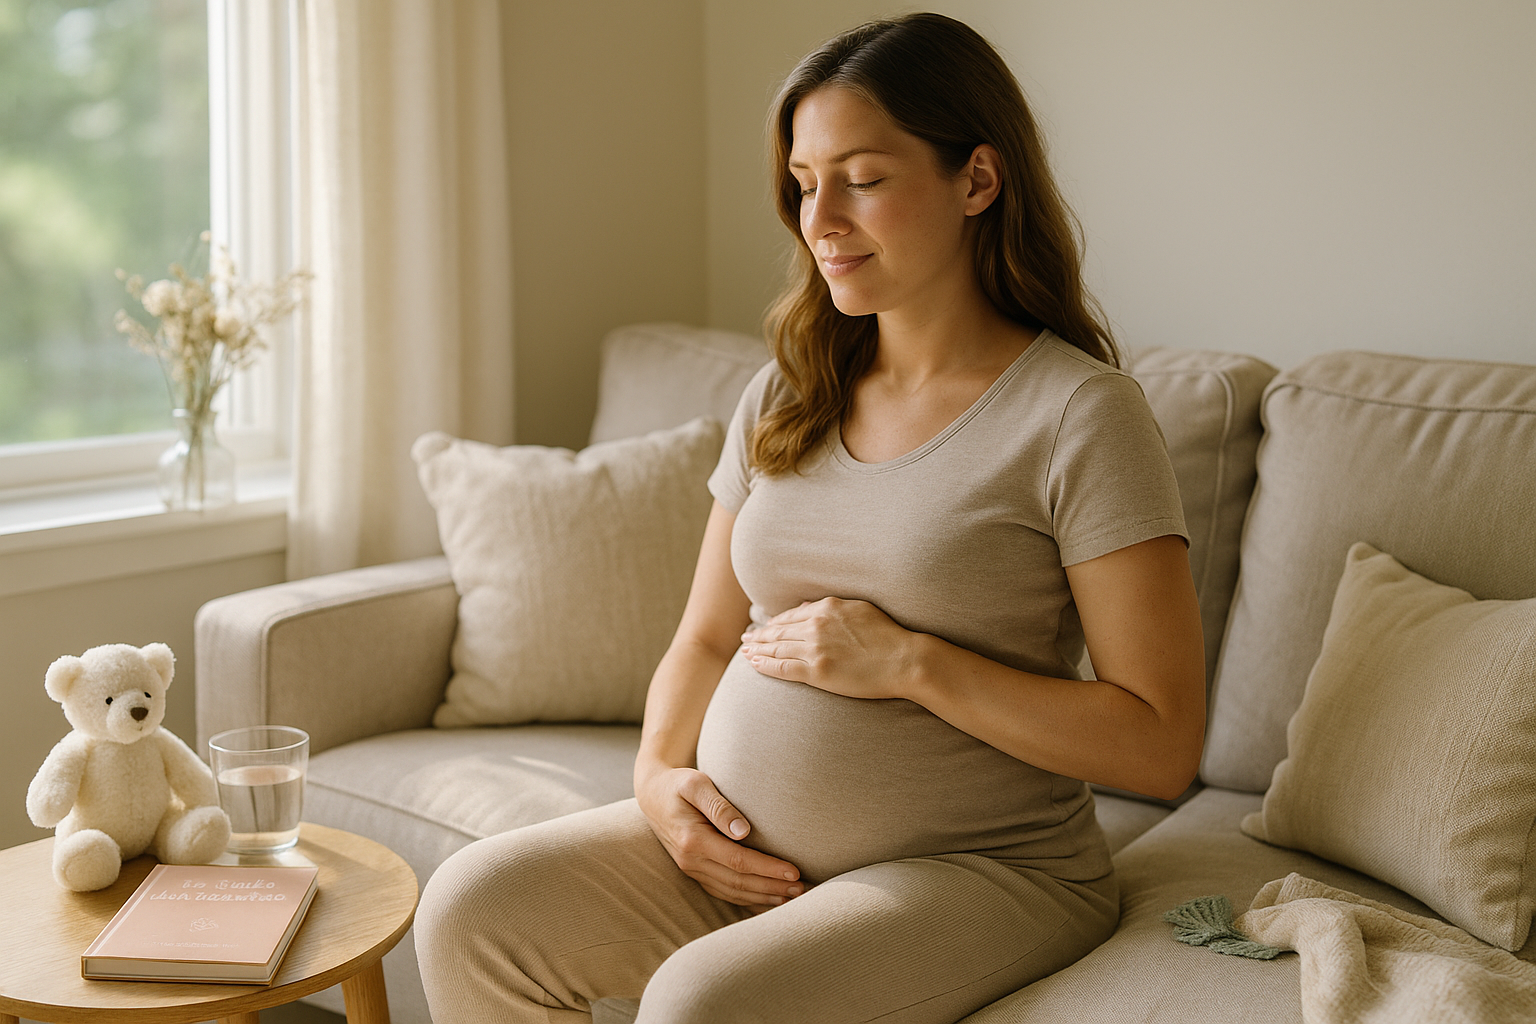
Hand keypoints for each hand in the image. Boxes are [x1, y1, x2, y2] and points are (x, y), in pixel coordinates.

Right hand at [634, 763, 802, 908]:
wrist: (652, 794)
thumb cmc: (678, 783)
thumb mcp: (696, 783)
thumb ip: (719, 806)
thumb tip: (743, 831)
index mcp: (692, 840)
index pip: (738, 861)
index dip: (768, 869)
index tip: (794, 871)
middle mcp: (690, 860)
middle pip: (738, 882)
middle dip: (772, 888)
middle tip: (802, 888)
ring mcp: (691, 869)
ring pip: (731, 892)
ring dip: (762, 897)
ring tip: (791, 897)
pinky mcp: (694, 871)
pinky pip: (723, 892)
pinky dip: (746, 900)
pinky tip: (766, 901)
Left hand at [739, 597, 920, 699]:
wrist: (903, 659)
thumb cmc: (888, 636)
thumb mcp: (859, 609)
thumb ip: (831, 607)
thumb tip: (807, 607)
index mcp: (827, 608)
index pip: (791, 615)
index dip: (774, 622)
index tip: (764, 626)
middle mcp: (816, 625)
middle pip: (778, 630)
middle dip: (759, 635)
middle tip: (746, 638)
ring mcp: (815, 649)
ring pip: (777, 648)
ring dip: (757, 649)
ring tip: (745, 651)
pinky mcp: (817, 671)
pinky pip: (782, 667)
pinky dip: (765, 665)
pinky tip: (753, 663)